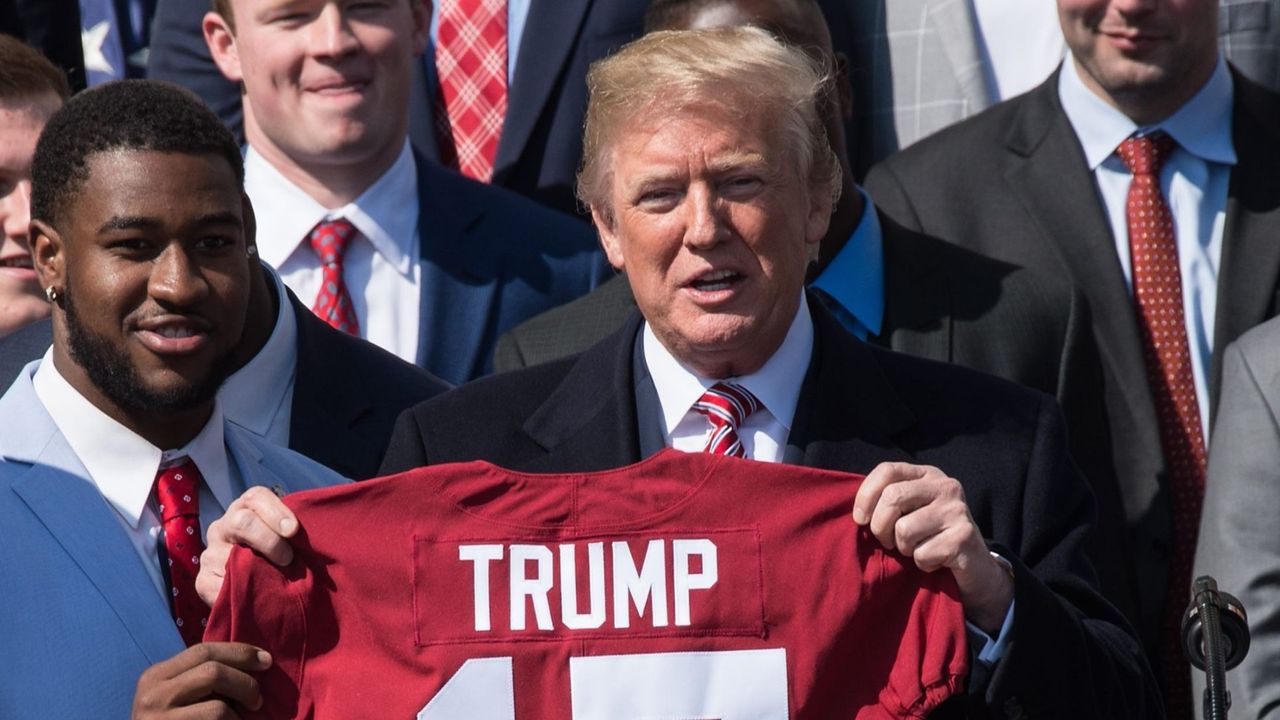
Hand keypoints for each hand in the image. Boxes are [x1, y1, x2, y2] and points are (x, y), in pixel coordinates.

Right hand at [131, 642, 270, 718]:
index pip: (204, 650)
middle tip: (258, 700)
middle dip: (246, 683)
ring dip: (238, 715)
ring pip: (218, 708)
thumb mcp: (174, 694)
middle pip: (213, 672)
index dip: (240, 652)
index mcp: (156, 675)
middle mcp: (154, 695)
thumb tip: (253, 660)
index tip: (266, 660)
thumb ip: (199, 676)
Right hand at [197, 486, 297, 605]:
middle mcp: (223, 527)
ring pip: (229, 557)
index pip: (256, 497)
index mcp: (246, 509)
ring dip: (257, 572)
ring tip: (274, 582)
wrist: (254, 587)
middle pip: (241, 522)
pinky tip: (255, 597)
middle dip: (269, 541)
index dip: (276, 511)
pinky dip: (241, 593)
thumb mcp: (287, 539)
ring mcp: (210, 553)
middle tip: (287, 558)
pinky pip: (219, 586)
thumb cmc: (279, 555)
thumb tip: (314, 538)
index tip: (293, 530)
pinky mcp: (203, 580)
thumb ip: (293, 533)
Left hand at [852, 462, 1013, 633]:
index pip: (887, 470)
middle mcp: (946, 486)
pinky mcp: (964, 537)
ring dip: (904, 549)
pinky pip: (922, 553)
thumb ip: (887, 501)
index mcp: (927, 475)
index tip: (860, 519)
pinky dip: (922, 563)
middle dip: (880, 527)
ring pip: (904, 530)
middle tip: (888, 542)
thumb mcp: (909, 511)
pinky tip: (935, 561)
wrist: (974, 566)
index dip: (866, 494)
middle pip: (893, 497)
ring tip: (917, 549)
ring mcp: (957, 510)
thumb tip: (857, 512)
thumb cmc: (930, 537)